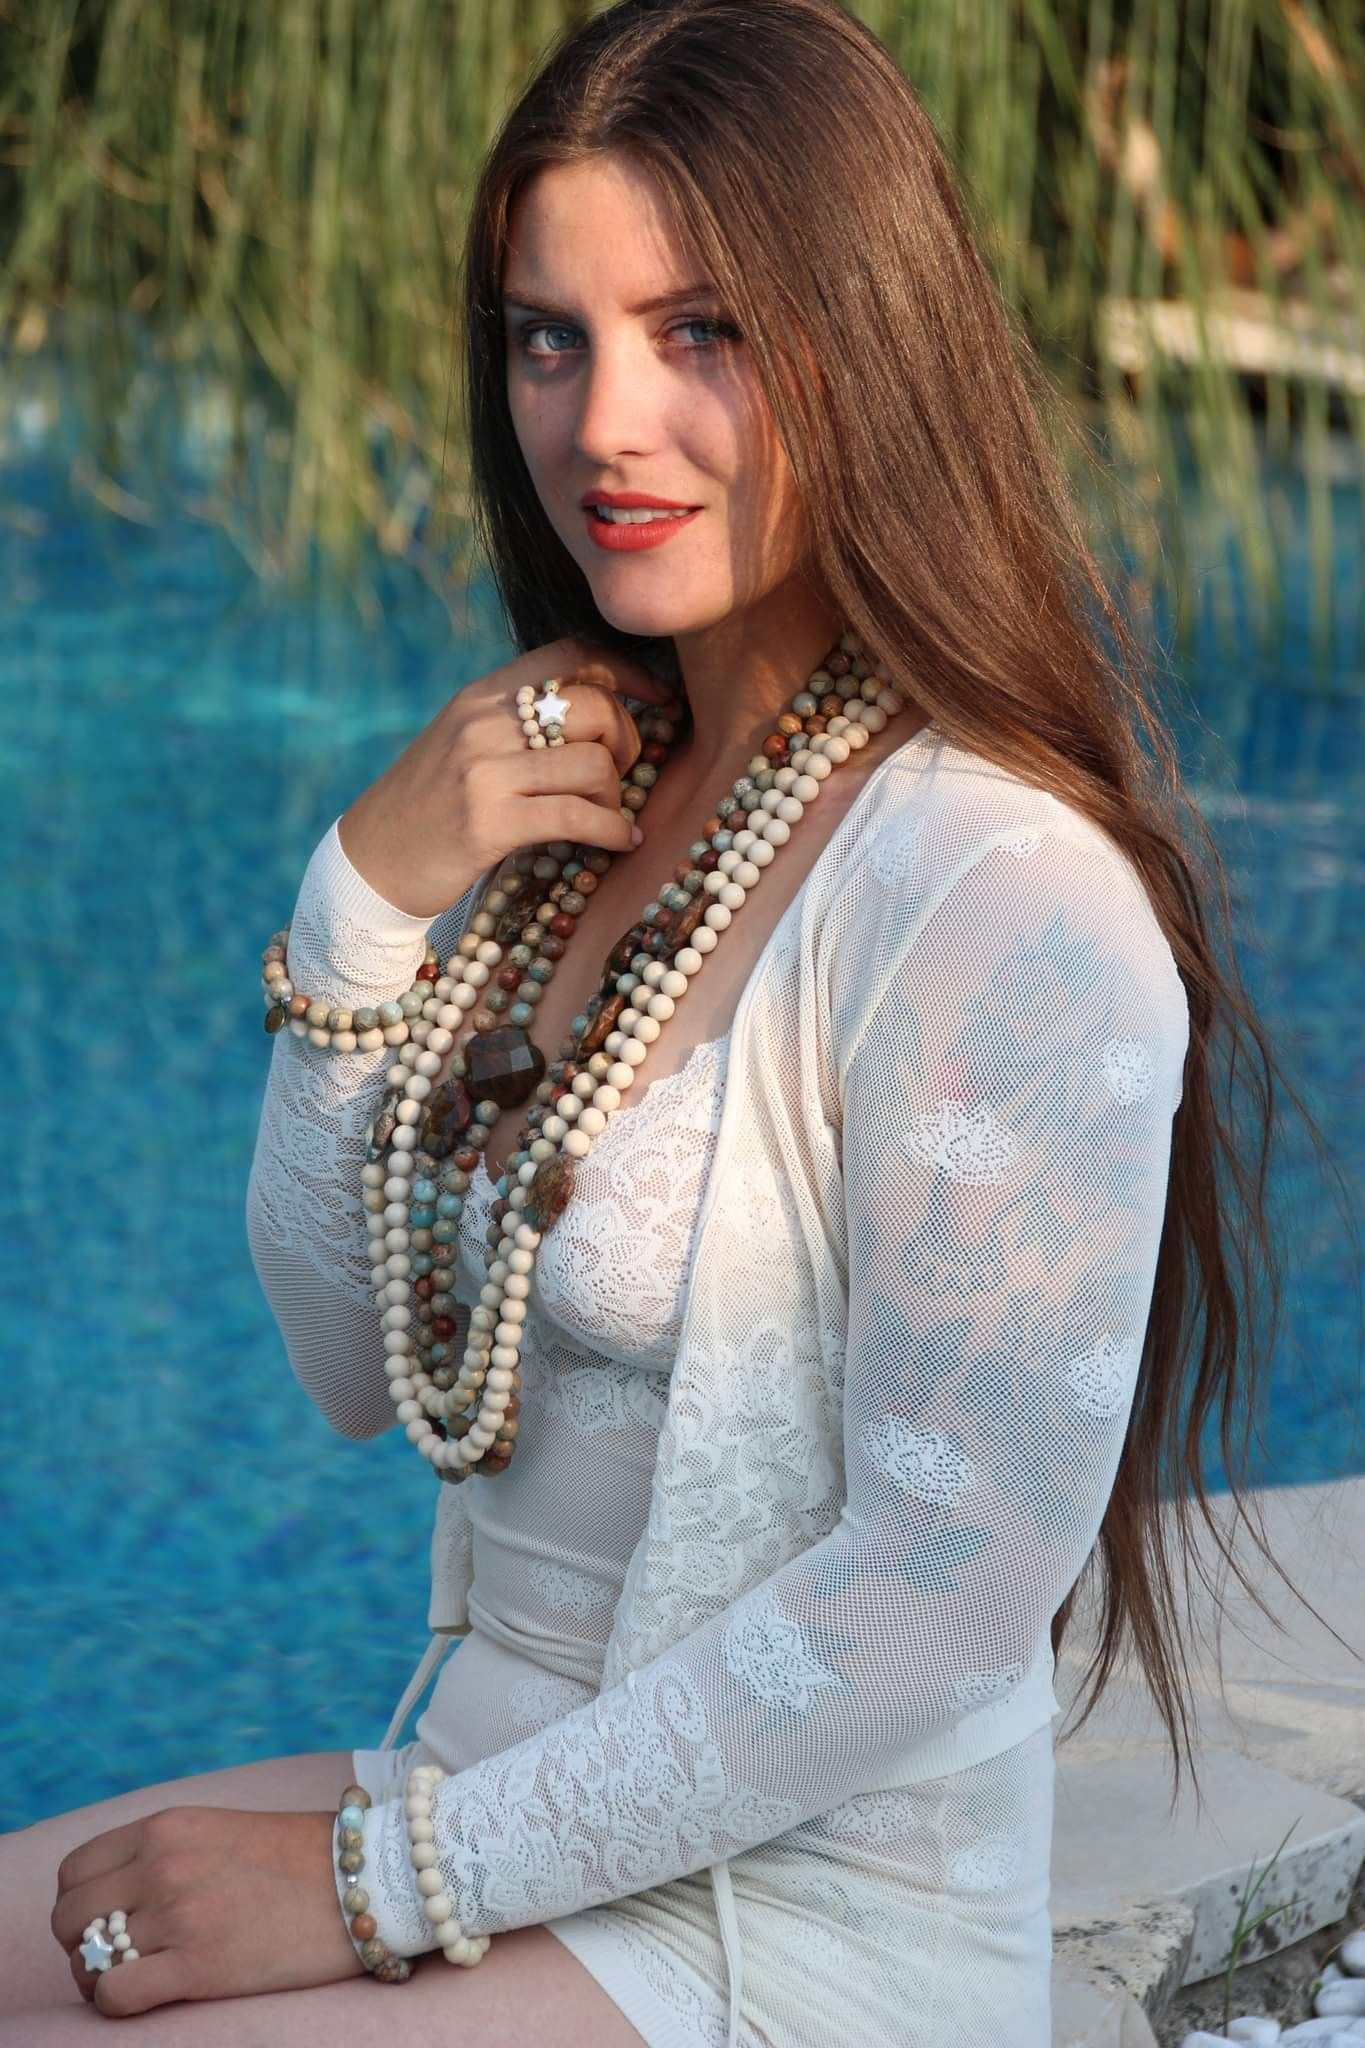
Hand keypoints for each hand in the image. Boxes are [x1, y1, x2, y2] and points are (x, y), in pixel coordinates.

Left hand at [51, 1805, 366, 2016]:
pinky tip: (150, 1995)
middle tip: (116, 1956)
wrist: (363, 1881)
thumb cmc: (296, 1859)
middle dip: (81, 1944)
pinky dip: (116, 2003)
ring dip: (101, 1978)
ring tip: (138, 1978)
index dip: (80, 1904)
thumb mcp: (218, 1830)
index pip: (74, 1871)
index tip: (104, 1920)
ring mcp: (179, 1915)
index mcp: (167, 1826)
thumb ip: (164, 1851)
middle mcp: (163, 1865)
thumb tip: (116, 1895)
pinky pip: (114, 1996)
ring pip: (87, 1961)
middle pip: (69, 1917)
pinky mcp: (198, 1966)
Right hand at [337, 635, 680, 920]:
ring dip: (617, 796)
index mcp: (481, 696)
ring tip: (609, 816)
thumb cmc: (428, 808)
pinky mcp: (488, 823)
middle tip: (621, 775)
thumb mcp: (464, 744)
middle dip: (626, 743)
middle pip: (593, 709)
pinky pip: (578, 816)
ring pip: (594, 765)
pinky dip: (613, 831)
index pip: (570, 655)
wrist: (368, 864)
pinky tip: (620, 842)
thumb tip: (598, 712)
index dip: (626, 671)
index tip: (657, 699)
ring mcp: (484, 772)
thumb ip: (517, 722)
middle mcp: (483, 724)